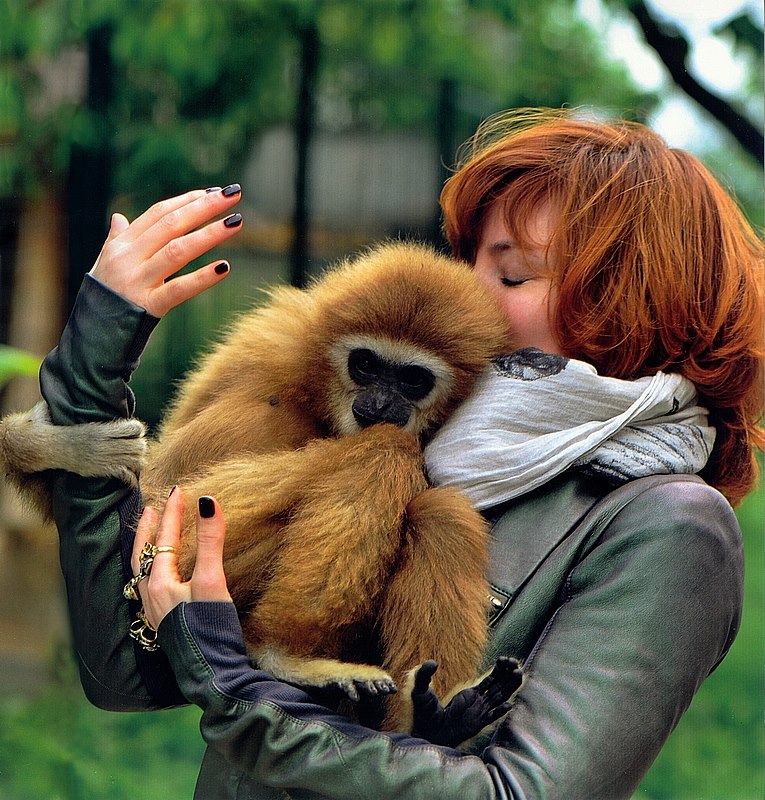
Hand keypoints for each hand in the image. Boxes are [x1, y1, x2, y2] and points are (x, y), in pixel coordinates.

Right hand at [91, 185, 242, 316]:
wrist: (90, 334)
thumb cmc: (104, 297)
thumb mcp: (105, 264)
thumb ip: (116, 239)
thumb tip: (119, 217)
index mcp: (123, 245)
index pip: (158, 214)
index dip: (187, 200)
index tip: (213, 192)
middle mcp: (129, 258)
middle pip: (171, 225)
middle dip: (204, 207)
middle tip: (233, 194)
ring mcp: (139, 281)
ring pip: (177, 251)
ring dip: (209, 234)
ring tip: (235, 222)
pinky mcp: (149, 305)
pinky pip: (179, 289)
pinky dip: (202, 278)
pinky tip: (224, 267)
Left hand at [130, 488, 231, 629]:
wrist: (212, 675)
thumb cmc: (211, 629)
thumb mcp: (213, 581)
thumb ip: (209, 541)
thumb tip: (207, 501)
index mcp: (159, 583)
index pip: (165, 538)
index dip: (174, 512)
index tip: (181, 490)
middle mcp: (151, 596)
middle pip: (143, 554)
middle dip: (149, 529)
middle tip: (153, 507)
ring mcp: (155, 611)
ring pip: (143, 570)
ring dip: (148, 548)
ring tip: (154, 535)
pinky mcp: (164, 622)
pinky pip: (149, 585)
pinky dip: (153, 568)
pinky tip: (163, 573)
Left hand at [410, 657, 522, 746]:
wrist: (424, 733)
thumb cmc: (423, 713)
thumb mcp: (421, 689)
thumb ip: (424, 674)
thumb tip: (432, 663)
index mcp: (469, 694)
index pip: (490, 681)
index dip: (499, 670)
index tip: (505, 659)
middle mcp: (477, 703)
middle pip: (499, 688)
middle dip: (508, 675)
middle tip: (515, 662)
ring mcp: (478, 713)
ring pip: (499, 698)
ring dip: (509, 687)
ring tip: (519, 673)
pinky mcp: (476, 725)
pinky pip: (491, 717)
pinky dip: (500, 712)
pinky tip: (508, 704)